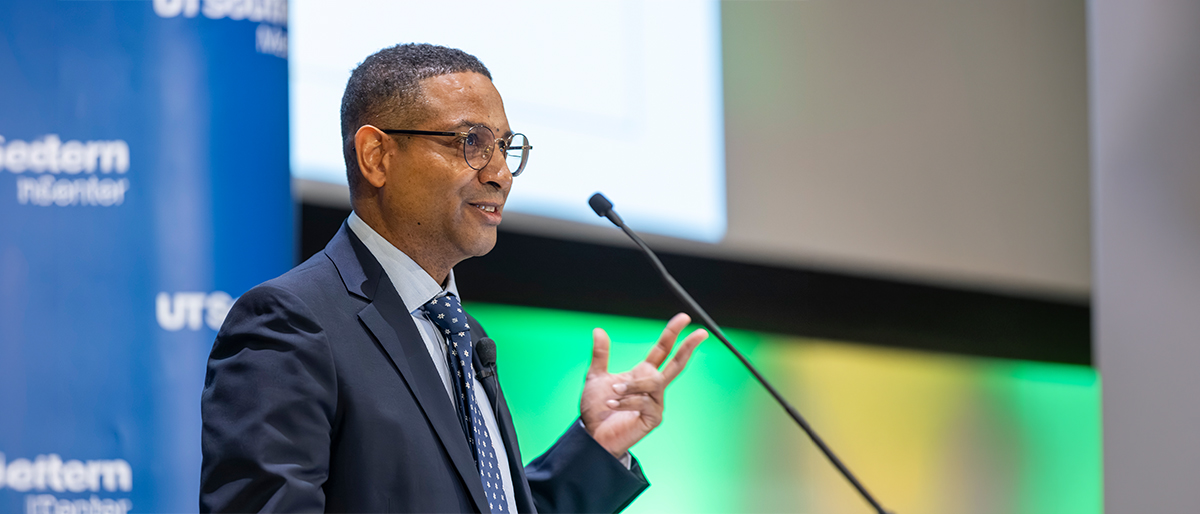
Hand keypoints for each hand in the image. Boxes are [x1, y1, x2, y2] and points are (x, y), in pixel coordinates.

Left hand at [580, 313, 708, 458]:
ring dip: (632, 385)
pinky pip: (644, 402)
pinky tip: (612, 404)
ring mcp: (656, 402)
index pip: (663, 349)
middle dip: (689, 347)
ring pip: (653, 383)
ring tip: (612, 392)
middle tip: (702, 333)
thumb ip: (600, 355)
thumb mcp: (595, 377)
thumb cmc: (597, 409)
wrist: (592, 435)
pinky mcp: (654, 418)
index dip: (672, 332)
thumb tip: (598, 330)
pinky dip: (626, 401)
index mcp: (643, 373)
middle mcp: (654, 386)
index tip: (684, 318)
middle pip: (677, 363)